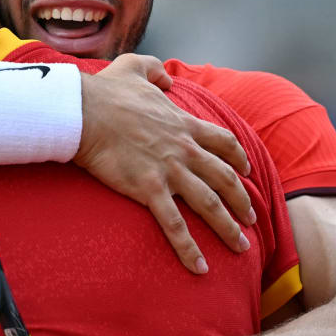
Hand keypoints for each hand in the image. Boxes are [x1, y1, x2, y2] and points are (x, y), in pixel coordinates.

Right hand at [74, 53, 254, 273]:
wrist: (84, 111)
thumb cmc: (105, 91)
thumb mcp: (135, 67)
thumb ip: (155, 69)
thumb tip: (167, 77)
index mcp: (183, 123)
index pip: (224, 142)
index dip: (239, 157)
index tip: (247, 170)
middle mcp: (184, 149)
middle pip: (225, 178)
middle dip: (242, 200)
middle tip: (251, 217)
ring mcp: (170, 171)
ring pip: (210, 204)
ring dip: (228, 228)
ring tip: (241, 247)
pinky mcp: (149, 190)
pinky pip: (175, 225)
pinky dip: (190, 249)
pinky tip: (201, 268)